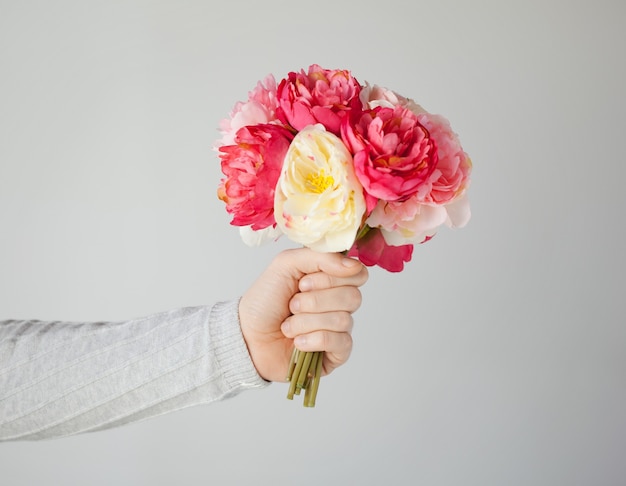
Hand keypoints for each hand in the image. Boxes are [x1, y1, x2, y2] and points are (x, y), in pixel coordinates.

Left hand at [239, 248, 367, 381]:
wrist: (246, 336)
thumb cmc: (264, 300)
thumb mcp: (285, 264)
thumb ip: (320, 256)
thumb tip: (353, 266)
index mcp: (331, 280)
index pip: (357, 275)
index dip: (332, 278)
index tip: (304, 282)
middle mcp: (338, 304)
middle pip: (353, 297)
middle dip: (316, 301)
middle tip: (292, 304)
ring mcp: (338, 330)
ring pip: (344, 320)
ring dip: (307, 322)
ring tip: (287, 326)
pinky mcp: (335, 354)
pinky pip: (342, 343)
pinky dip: (315, 340)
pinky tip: (297, 343)